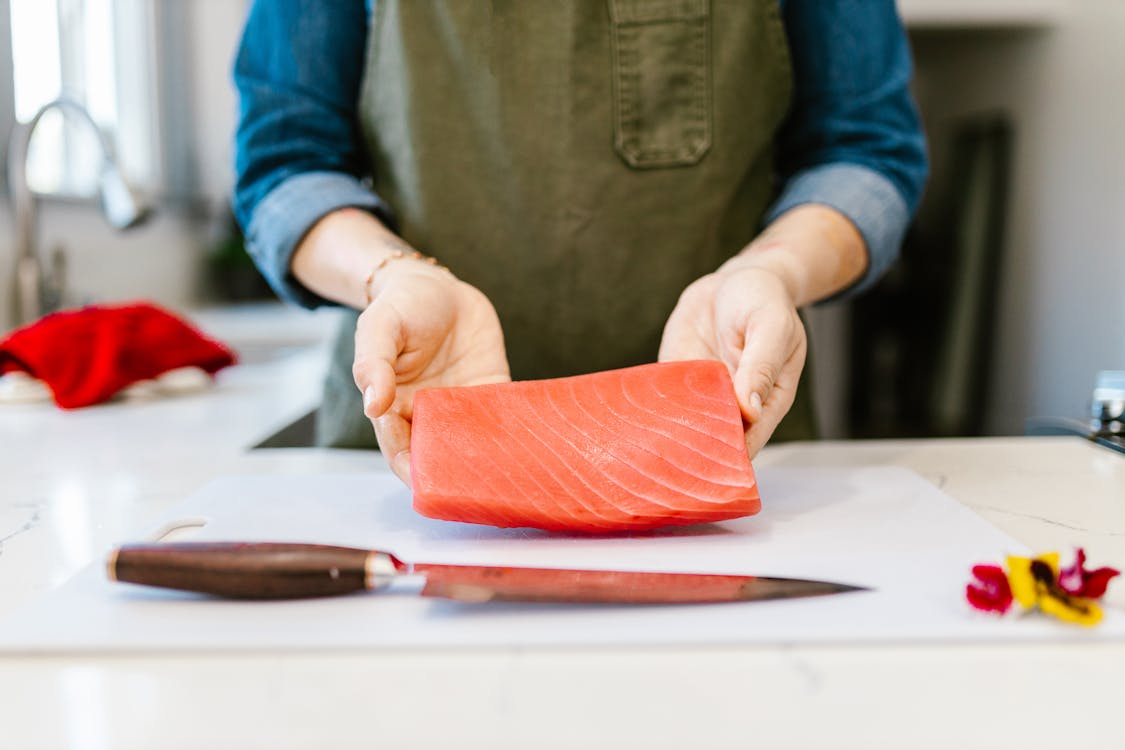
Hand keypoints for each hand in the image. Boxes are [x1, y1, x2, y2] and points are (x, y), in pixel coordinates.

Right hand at [354, 262, 509, 483]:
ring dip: (485, 462)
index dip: (412, 470)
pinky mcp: (491, 392)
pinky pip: (503, 419)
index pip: (400, 450)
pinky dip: (513, 434)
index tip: (425, 484)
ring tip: (502, 478)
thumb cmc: (400, 306)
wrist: (437, 285)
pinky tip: (526, 448)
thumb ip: (373, 365)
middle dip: (453, 476)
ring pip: (473, 445)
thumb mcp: (378, 327)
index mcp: (394, 408)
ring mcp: (461, 407)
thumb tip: (373, 406)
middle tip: (471, 490)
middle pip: (439, 457)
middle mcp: (428, 415)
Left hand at [658, 264, 806, 457]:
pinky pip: (660, 401)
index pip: (751, 439)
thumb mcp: (771, 326)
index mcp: (768, 399)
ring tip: (646, 447)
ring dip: (667, 436)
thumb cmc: (762, 302)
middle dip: (695, 452)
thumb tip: (751, 411)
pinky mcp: (676, 381)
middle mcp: (734, 405)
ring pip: (684, 426)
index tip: (709, 466)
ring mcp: (702, 395)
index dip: (731, 454)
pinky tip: (630, 420)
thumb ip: (762, 366)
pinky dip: (646, 410)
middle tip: (671, 460)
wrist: (733, 282)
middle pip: (714, 441)